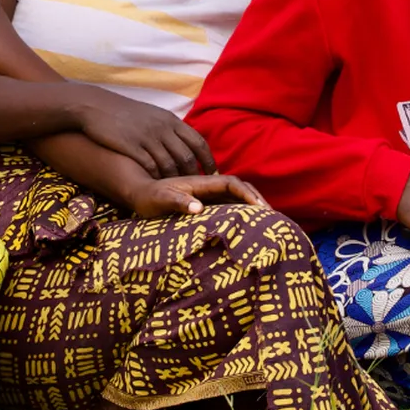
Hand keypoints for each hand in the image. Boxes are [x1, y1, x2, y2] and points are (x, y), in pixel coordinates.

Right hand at [72, 89, 216, 177]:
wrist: (96, 106)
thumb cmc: (125, 113)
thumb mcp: (152, 115)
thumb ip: (170, 128)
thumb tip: (186, 143)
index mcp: (170, 120)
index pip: (198, 142)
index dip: (208, 160)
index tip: (213, 174)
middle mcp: (162, 128)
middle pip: (187, 157)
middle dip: (194, 176)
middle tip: (197, 189)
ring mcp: (147, 138)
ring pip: (170, 165)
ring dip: (175, 180)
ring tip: (178, 191)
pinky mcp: (132, 147)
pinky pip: (150, 167)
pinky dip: (156, 179)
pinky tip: (157, 187)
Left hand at [125, 172, 267, 219]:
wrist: (138, 194)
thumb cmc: (148, 198)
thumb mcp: (159, 200)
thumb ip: (177, 201)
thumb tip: (198, 208)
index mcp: (200, 183)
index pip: (230, 183)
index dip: (247, 194)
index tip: (260, 209)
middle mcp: (206, 187)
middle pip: (238, 188)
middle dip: (255, 199)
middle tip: (272, 217)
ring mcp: (205, 195)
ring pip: (234, 198)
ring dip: (250, 206)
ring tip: (265, 223)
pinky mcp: (203, 205)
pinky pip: (226, 206)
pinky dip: (240, 213)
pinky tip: (246, 227)